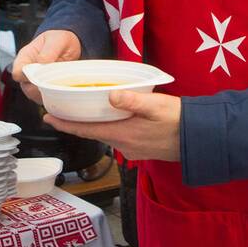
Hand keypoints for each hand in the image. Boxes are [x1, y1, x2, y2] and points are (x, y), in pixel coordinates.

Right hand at [12, 30, 80, 103]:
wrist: (68, 45)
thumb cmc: (58, 40)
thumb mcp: (56, 40)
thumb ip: (49, 50)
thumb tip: (42, 62)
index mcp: (25, 57)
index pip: (18, 72)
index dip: (27, 77)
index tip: (40, 76)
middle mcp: (27, 72)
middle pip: (26, 87)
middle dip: (40, 88)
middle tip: (55, 84)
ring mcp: (35, 82)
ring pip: (36, 95)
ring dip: (48, 94)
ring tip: (61, 87)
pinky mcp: (45, 90)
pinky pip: (46, 99)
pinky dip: (54, 97)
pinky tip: (63, 91)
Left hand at [43, 91, 181, 161]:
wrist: (200, 138)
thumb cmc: (178, 119)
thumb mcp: (155, 105)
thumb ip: (132, 101)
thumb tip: (110, 96)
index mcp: (123, 134)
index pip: (86, 130)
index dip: (65, 124)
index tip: (47, 118)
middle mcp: (124, 146)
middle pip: (93, 133)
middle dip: (77, 123)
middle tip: (62, 110)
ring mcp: (133, 150)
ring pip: (106, 136)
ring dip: (95, 125)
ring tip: (85, 111)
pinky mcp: (141, 150)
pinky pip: (119, 139)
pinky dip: (111, 128)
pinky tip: (114, 119)